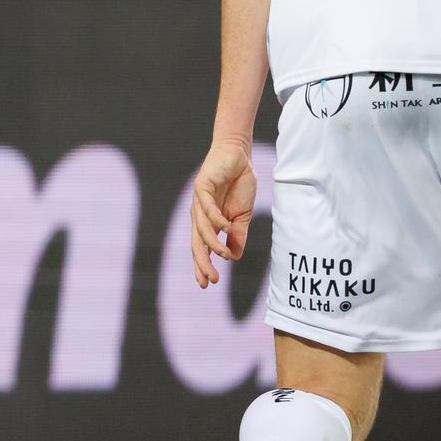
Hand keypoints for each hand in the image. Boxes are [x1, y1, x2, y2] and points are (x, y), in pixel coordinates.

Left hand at [190, 139, 255, 287]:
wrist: (238, 157)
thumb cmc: (239, 185)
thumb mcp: (243, 215)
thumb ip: (238, 235)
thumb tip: (234, 257)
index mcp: (209, 223)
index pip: (202, 247)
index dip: (204, 265)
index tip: (207, 284)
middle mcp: (200, 215)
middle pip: (197, 243)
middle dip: (202, 262)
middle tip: (210, 280)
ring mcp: (199, 202)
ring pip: (201, 228)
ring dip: (212, 243)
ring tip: (224, 255)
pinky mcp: (201, 187)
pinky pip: (207, 207)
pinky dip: (216, 219)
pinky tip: (226, 227)